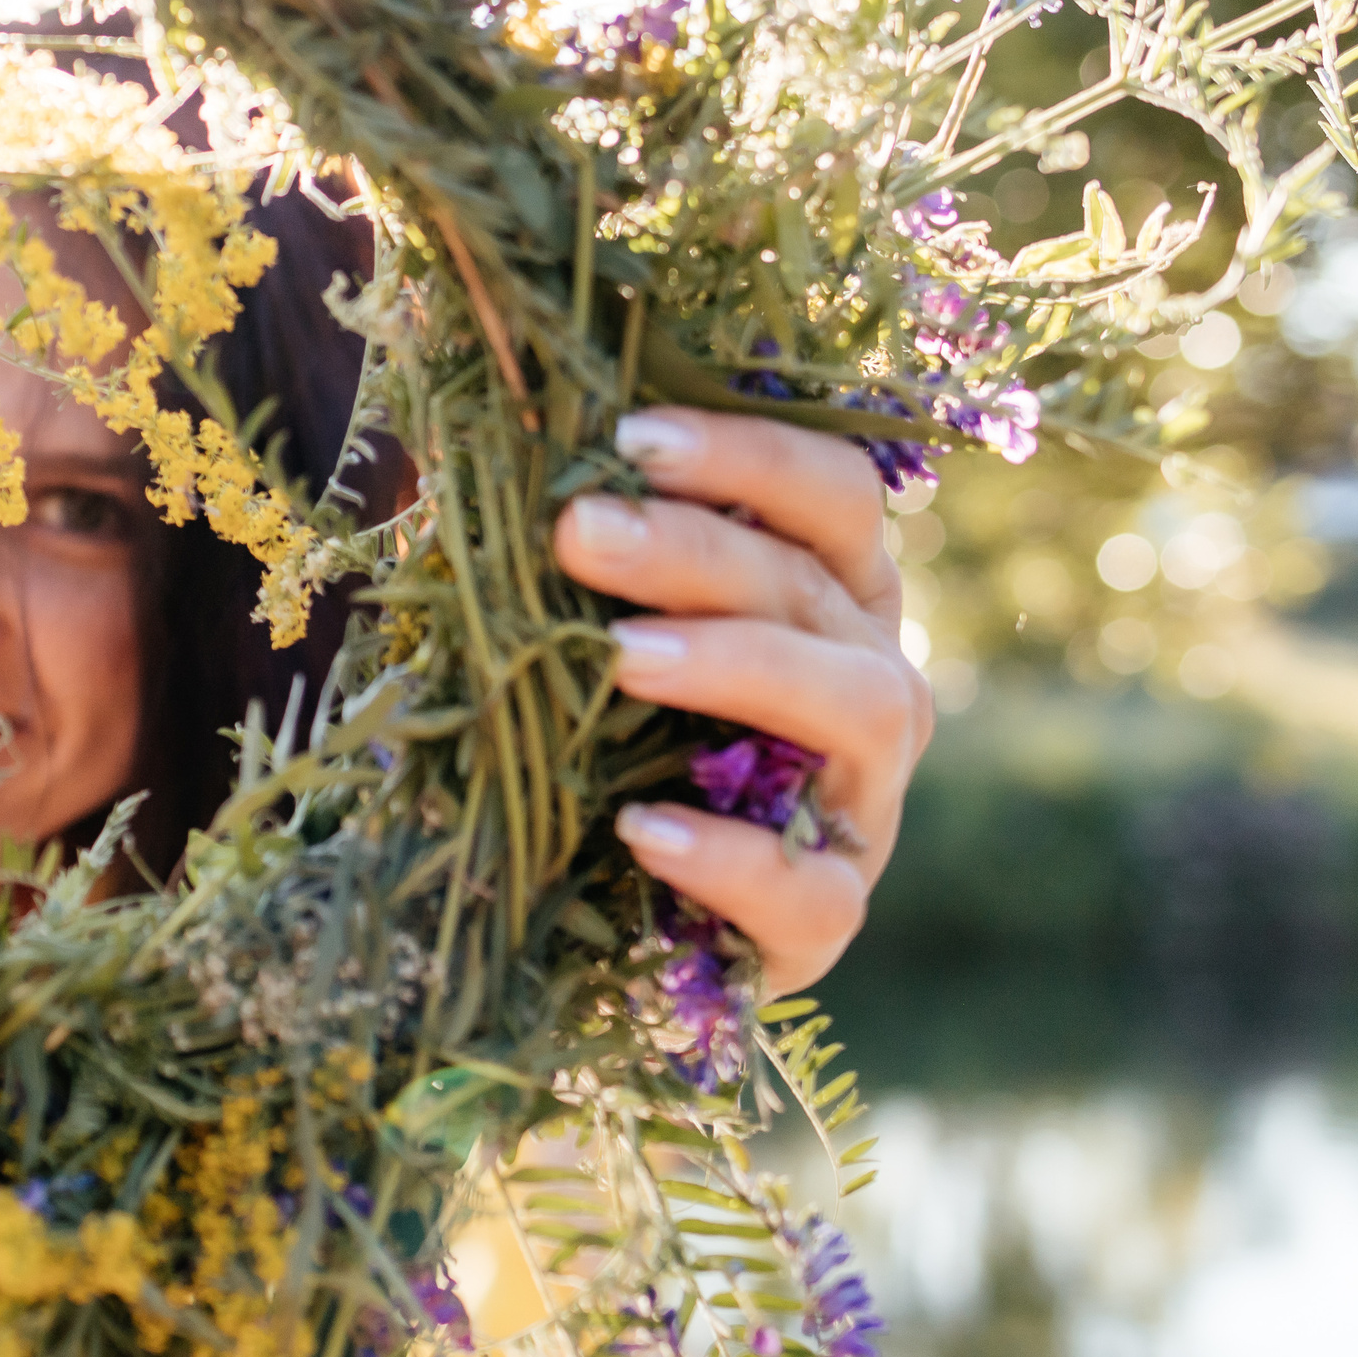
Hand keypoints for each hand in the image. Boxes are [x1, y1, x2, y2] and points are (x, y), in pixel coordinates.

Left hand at [554, 407, 931, 993]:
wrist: (601, 916)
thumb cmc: (598, 740)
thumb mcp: (586, 634)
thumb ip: (579, 556)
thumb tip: (489, 438)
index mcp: (827, 596)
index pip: (831, 495)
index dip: (748, 452)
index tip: (630, 435)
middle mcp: (869, 684)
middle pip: (817, 589)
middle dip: (695, 550)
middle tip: (579, 531)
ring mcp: (865, 806)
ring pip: (863, 711)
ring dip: (740, 667)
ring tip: (622, 659)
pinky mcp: (828, 921)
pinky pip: (814, 892)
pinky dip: (733, 858)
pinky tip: (641, 830)